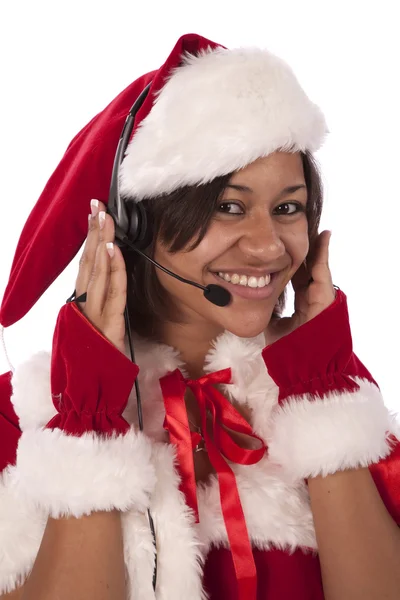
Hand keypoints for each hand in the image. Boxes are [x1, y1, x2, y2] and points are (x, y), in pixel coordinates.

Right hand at [75, 199, 126, 353]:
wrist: (89, 392)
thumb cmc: (94, 362)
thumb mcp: (93, 329)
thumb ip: (96, 306)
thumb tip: (102, 284)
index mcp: (80, 305)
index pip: (85, 266)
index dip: (90, 240)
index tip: (94, 216)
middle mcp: (84, 306)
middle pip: (89, 263)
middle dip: (95, 232)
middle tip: (98, 205)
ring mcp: (94, 315)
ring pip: (98, 273)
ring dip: (102, 244)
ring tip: (105, 219)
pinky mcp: (108, 326)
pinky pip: (113, 293)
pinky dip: (114, 271)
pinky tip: (114, 251)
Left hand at [267, 230, 334, 344]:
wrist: (304, 365)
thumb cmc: (289, 350)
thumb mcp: (274, 327)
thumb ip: (269, 313)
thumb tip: (256, 300)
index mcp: (302, 306)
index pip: (295, 278)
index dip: (289, 263)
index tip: (281, 249)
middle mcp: (313, 299)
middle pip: (306, 269)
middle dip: (301, 250)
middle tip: (294, 231)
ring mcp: (321, 298)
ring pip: (316, 266)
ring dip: (314, 247)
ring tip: (310, 227)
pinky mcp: (327, 298)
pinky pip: (324, 270)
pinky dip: (323, 252)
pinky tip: (323, 235)